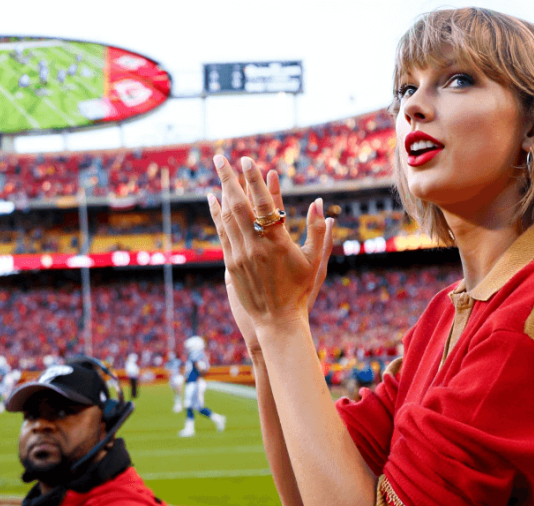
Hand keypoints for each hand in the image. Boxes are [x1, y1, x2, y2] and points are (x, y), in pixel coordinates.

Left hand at [208, 155, 332, 334]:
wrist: (277, 320)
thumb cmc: (300, 290)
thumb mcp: (315, 260)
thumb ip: (318, 231)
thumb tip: (319, 204)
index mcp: (276, 242)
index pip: (262, 203)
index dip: (253, 180)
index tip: (247, 160)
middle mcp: (254, 246)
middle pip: (237, 204)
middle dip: (228, 178)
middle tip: (219, 157)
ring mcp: (240, 255)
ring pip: (227, 217)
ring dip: (221, 192)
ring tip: (217, 173)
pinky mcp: (232, 264)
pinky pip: (222, 233)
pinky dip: (217, 214)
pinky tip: (213, 201)